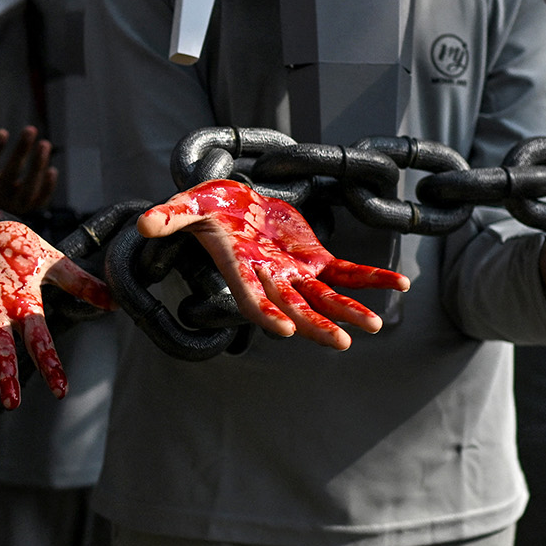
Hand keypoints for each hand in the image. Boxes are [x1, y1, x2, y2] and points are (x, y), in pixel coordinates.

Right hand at [0, 126, 55, 215]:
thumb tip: (0, 134)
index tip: (3, 132)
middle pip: (9, 175)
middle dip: (20, 151)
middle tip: (30, 130)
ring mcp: (14, 208)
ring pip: (27, 189)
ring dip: (37, 165)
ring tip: (44, 144)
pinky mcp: (29, 212)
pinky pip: (39, 202)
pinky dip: (47, 187)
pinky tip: (51, 171)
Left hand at [0, 204, 112, 408]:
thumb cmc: (18, 250)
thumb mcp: (52, 261)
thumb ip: (78, 283)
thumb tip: (112, 302)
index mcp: (20, 306)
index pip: (38, 339)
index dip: (48, 363)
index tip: (60, 390)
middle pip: (1, 346)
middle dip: (5, 372)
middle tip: (10, 402)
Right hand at [137, 179, 408, 349]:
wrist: (232, 202)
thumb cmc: (205, 206)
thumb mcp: (185, 206)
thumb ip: (167, 218)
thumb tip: (145, 224)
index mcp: (239, 268)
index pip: (252, 297)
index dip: (266, 313)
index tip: (283, 330)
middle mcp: (269, 278)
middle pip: (295, 307)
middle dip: (316, 325)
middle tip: (340, 343)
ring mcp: (294, 271)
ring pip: (325, 297)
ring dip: (349, 311)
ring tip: (375, 325)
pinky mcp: (312, 258)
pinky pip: (346, 272)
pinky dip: (371, 277)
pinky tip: (400, 284)